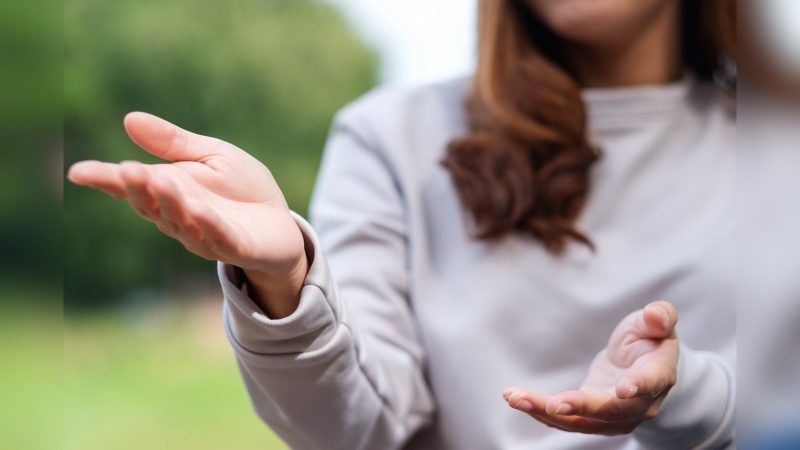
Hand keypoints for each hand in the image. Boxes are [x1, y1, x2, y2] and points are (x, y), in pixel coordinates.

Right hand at [68, 112, 306, 316]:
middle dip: (138, 189)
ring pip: (180, 222)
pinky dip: (207, 225)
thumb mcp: (211, 155)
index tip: (79, 172)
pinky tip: (197, 209)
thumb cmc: (243, 190)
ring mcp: (206, 235)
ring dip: (169, 204)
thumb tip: (129, 119)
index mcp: (170, 191)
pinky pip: (219, 237)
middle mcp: (180, 217)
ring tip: (159, 180)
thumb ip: (174, 143)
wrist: (281, 225)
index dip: (106, 180)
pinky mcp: (236, 247)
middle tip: (127, 170)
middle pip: (151, 206)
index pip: (132, 186)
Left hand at [503, 301, 678, 435]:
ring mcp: (615, 416)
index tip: (623, 390)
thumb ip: (659, 316)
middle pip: (610, 410)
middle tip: (554, 405)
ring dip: (546, 412)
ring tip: (515, 398)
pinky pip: (566, 419)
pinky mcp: (591, 417)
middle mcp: (639, 404)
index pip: (650, 382)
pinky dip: (539, 411)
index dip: (638, 386)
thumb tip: (656, 315)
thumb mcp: (655, 322)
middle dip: (581, 408)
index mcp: (658, 374)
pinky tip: (515, 399)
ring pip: (582, 421)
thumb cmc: (649, 338)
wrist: (643, 365)